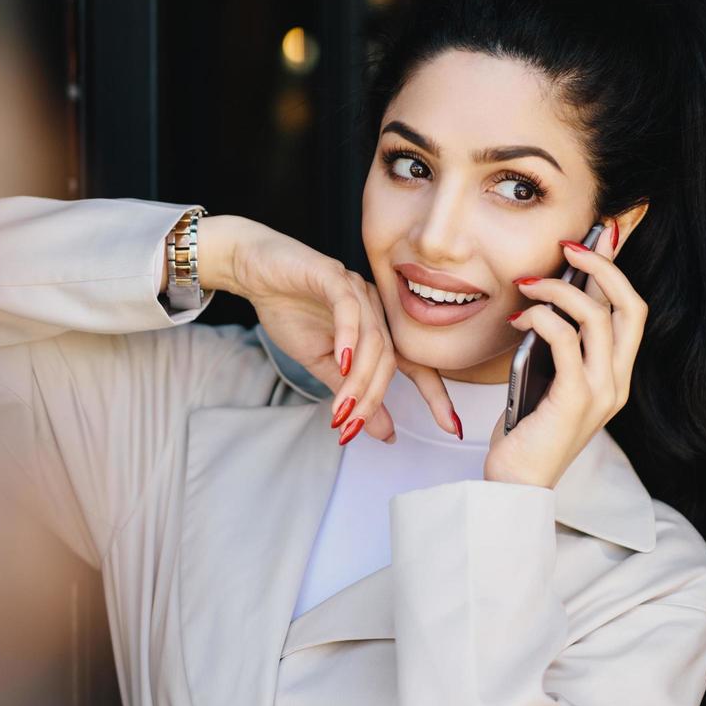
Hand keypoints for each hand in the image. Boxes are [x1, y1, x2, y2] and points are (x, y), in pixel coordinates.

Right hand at [226, 220, 455, 444]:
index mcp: (376, 329)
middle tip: (354, 426)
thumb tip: (385, 433)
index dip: (435, 395)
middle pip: (389, 359)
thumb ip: (353, 395)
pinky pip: (349, 308)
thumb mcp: (322, 364)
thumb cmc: (289, 311)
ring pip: (372, 339)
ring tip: (343, 407)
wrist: (254, 272)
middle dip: (374, 398)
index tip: (451, 426)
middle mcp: (374, 308)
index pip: (414, 365)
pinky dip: (348, 336)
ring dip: (359, 378)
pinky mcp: (333, 275)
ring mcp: (357, 290)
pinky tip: (342, 360)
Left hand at [482, 221, 646, 486]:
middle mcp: (617, 382)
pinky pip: (566, 342)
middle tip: (569, 246)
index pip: (632, 311)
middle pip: (629, 306)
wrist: (517, 485)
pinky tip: (520, 319)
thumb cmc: (527, 432)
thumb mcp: (548, 379)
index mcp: (616, 376)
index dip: (618, 270)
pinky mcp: (575, 399)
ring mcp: (601, 392)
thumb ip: (558, 346)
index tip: (598, 237)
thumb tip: (548, 298)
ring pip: (596, 317)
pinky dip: (542, 319)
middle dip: (602, 266)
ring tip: (526, 284)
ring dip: (560, 290)